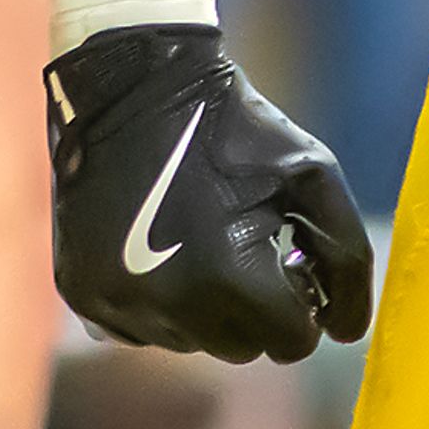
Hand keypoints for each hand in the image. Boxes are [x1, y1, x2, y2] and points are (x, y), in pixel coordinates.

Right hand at [45, 25, 372, 363]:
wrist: (133, 81)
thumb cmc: (233, 125)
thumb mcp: (312, 172)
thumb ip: (347, 256)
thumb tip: (346, 332)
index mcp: (227, 277)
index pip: (292, 341)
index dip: (299, 298)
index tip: (286, 254)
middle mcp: (167, 304)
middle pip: (241, 348)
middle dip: (253, 304)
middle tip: (243, 240)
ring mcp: (116, 304)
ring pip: (190, 341)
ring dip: (205, 304)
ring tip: (199, 233)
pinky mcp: (81, 296)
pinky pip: (140, 329)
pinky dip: (158, 299)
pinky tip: (158, 241)